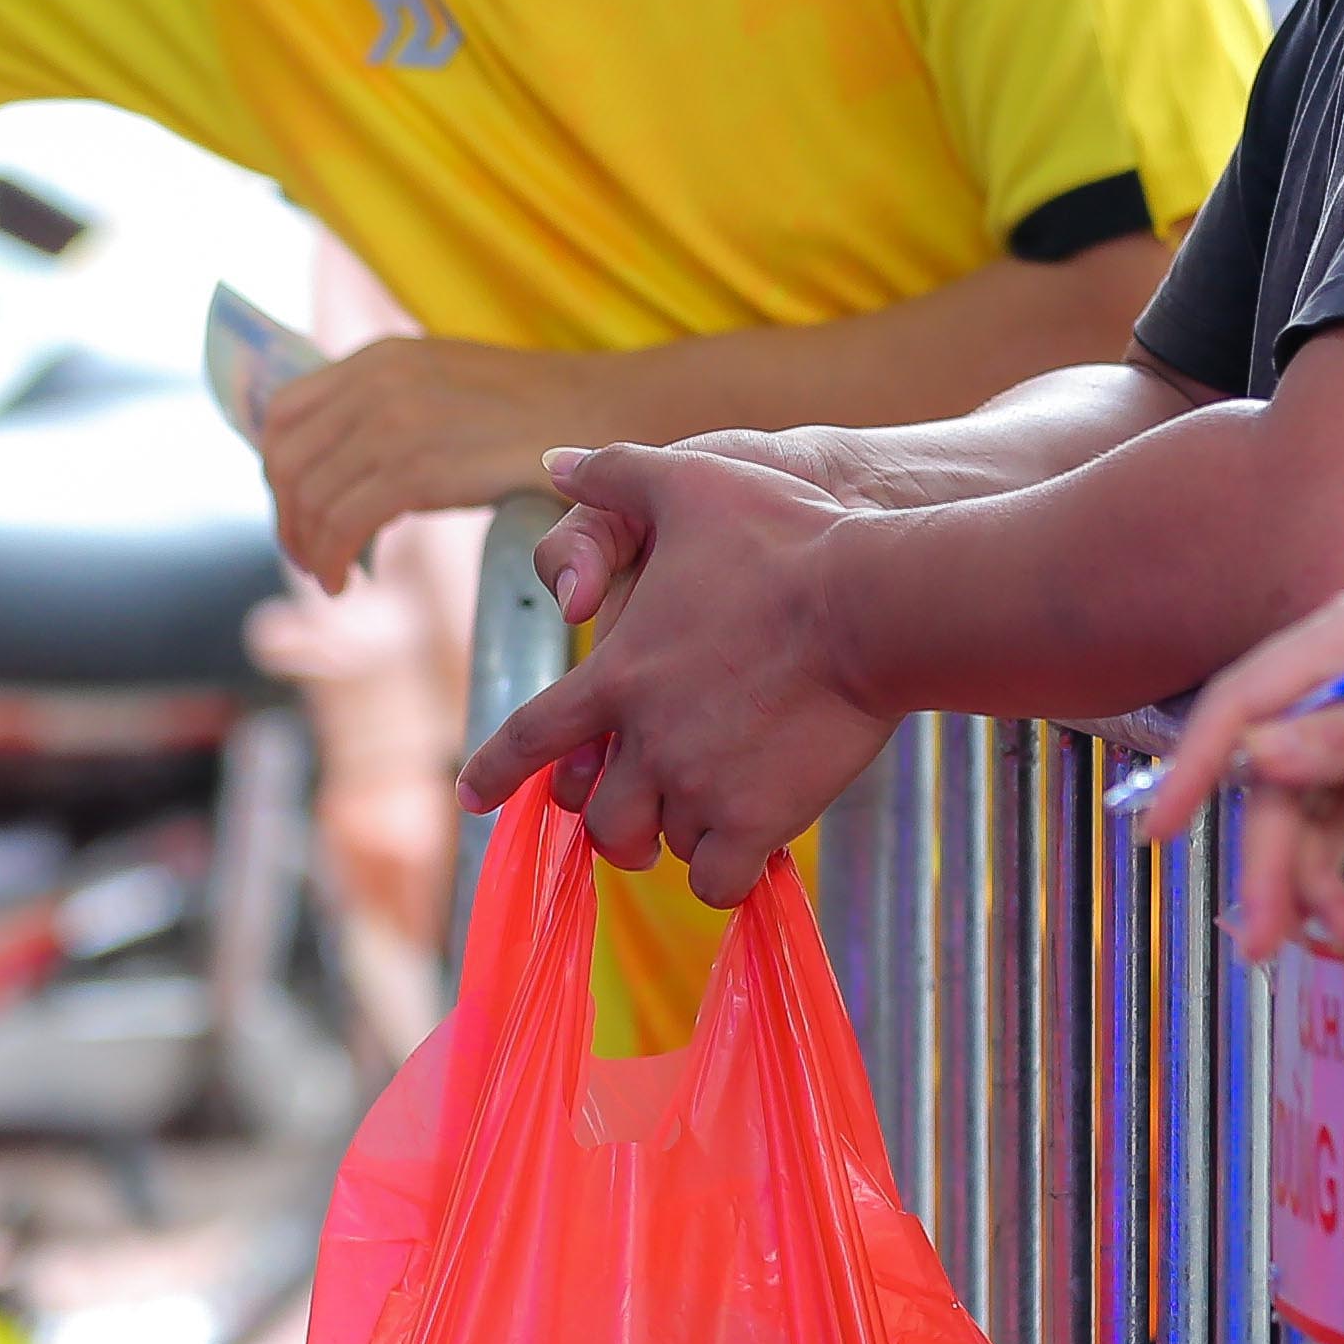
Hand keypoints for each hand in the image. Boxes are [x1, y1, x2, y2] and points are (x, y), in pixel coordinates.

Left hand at [239, 336, 600, 592]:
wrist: (609, 413)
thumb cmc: (538, 418)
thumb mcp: (447, 389)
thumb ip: (391, 410)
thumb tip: (342, 465)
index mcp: (379, 357)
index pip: (281, 413)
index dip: (274, 472)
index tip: (297, 512)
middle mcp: (377, 380)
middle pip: (284, 459)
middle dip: (286, 519)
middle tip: (310, 558)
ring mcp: (395, 419)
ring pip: (308, 495)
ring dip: (306, 548)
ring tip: (331, 577)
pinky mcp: (419, 465)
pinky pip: (341, 522)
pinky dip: (331, 560)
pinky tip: (347, 582)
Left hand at [457, 443, 891, 908]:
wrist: (871, 604)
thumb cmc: (787, 539)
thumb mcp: (690, 482)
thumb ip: (616, 475)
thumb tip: (555, 463)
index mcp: (617, 674)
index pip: (532, 736)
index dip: (495, 770)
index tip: (472, 797)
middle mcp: (646, 740)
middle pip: (600, 815)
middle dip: (614, 822)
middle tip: (639, 819)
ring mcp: (699, 785)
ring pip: (663, 843)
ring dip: (679, 835)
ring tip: (710, 817)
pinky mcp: (756, 820)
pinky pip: (718, 880)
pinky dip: (725, 873)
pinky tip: (750, 853)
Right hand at [1137, 593, 1343, 958]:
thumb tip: (1258, 758)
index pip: (1241, 703)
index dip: (1193, 767)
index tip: (1158, 832)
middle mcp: (1342, 673)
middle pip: (1271, 774)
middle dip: (1266, 858)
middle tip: (1261, 938)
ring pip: (1300, 808)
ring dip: (1301, 875)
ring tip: (1322, 937)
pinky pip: (1337, 821)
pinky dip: (1335, 869)